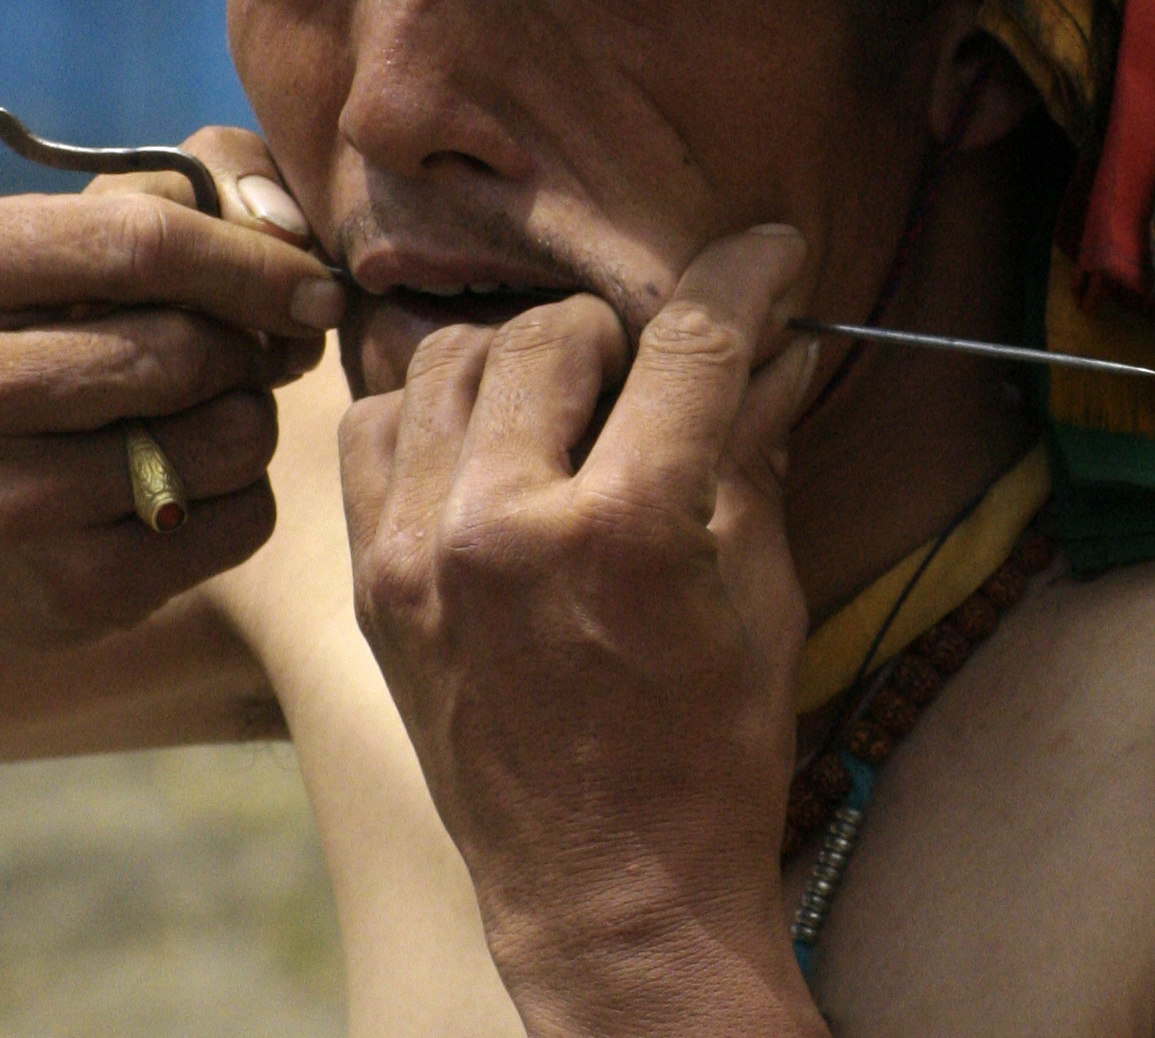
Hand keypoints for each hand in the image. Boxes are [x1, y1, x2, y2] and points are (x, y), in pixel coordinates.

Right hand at [0, 129, 342, 656]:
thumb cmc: (57, 328)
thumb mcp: (95, 228)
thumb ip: (207, 182)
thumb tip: (293, 236)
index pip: (146, 241)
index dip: (258, 260)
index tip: (315, 285)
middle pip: (192, 349)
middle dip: (253, 346)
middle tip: (250, 353)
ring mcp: (7, 503)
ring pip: (230, 437)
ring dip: (252, 416)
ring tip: (201, 414)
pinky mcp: (70, 592)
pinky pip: (240, 521)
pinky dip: (244, 494)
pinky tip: (186, 484)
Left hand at [340, 227, 828, 1037]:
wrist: (607, 899)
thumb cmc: (707, 758)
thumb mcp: (759, 596)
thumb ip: (755, 450)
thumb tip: (782, 344)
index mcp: (622, 532)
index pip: (689, 342)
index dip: (744, 278)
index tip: (769, 254)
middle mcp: (501, 525)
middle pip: (557, 328)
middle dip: (626, 336)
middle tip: (660, 378)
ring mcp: (418, 550)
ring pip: (453, 357)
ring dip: (526, 362)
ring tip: (573, 411)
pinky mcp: (373, 579)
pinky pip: (375, 425)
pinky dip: (433, 414)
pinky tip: (487, 449)